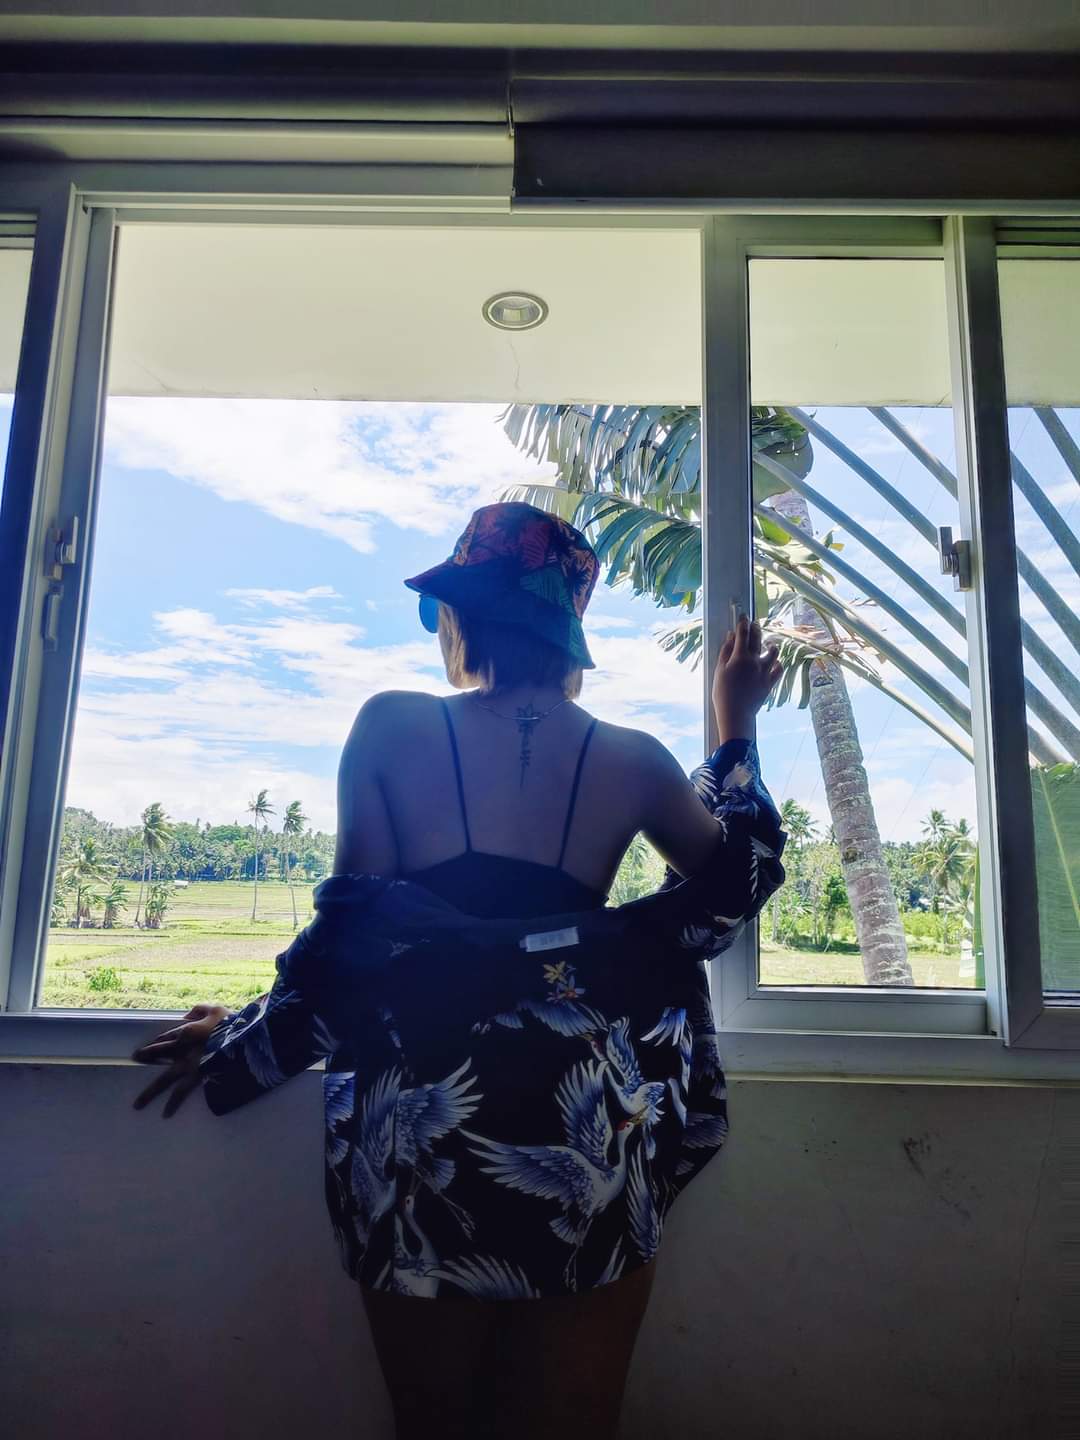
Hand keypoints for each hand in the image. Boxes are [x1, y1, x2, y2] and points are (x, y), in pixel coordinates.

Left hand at [131, 1003, 230, 1117]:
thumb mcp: (216, 1010)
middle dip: (147, 1056)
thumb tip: (187, 1016)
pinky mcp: (197, 1078)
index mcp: (187, 1031)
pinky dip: (173, 1103)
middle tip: (134, 1058)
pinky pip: (182, 1092)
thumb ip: (199, 1011)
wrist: (246, 1043)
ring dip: (150, 1092)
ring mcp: (188, 1065)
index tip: (150, 1046)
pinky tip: (166, 1114)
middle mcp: (183, 1049)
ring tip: (137, 1106)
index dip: (157, 1041)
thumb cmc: (232, 1024)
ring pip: (166, 1079)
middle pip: (159, 1053)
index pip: (167, 1037)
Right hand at [711, 615, 782, 741]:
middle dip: (755, 628)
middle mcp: (755, 661)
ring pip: (774, 652)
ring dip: (771, 646)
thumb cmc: (723, 693)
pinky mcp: (770, 682)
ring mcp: (765, 671)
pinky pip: (779, 669)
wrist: (736, 714)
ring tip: (767, 645)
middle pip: (758, 639)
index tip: (743, 616)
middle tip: (754, 623)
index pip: (743, 634)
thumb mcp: (719, 670)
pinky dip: (777, 664)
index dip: (743, 622)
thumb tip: (730, 637)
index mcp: (740, 657)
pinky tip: (773, 663)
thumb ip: (725, 652)